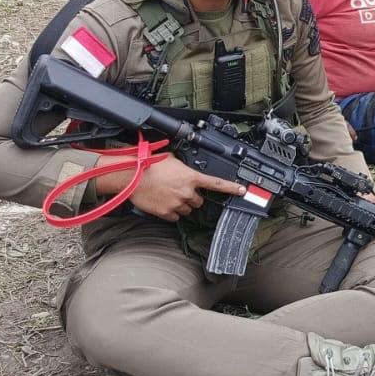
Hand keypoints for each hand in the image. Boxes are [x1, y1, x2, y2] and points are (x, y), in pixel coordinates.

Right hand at [128, 155, 243, 221]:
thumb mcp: (172, 159)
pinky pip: (175, 217)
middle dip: (192, 197)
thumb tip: (186, 168)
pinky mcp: (166, 213)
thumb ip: (184, 166)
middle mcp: (187, 192)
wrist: (132, 176)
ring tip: (169, 195)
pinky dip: (171, 212)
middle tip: (180, 190)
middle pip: (199, 201)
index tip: (242, 191)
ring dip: (182, 205)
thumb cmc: (150, 165)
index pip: (216, 184)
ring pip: (187, 210)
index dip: (231, 188)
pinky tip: (164, 203)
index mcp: (191, 177)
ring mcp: (177, 203)